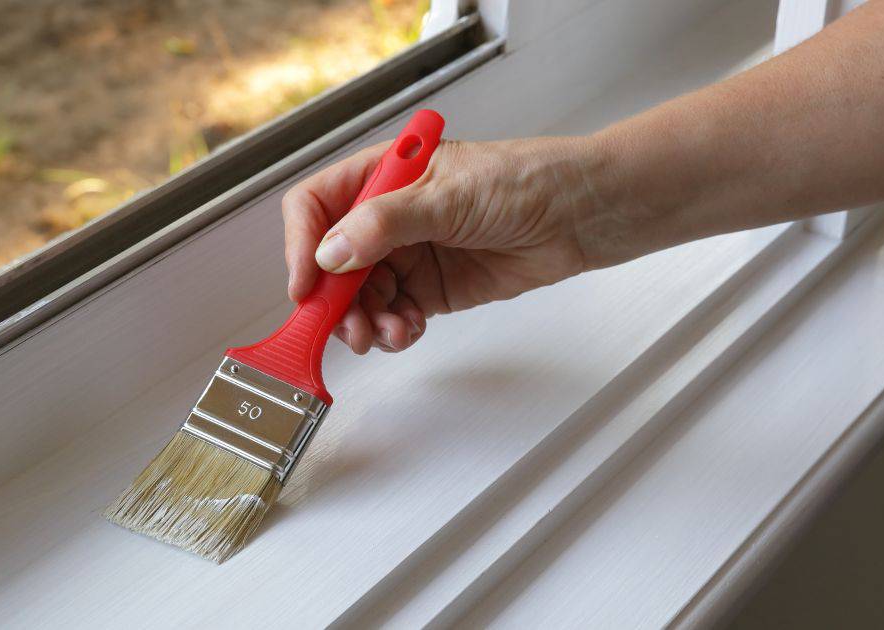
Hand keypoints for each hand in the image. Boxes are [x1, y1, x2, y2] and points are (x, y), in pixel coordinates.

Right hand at [281, 137, 595, 353]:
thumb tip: (332, 252)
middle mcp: (389, 215)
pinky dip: (394, 330)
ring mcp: (409, 253)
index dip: (303, 244)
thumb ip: (386, 223)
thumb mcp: (450, 196)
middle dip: (336, 299)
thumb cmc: (526, 181)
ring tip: (388, 333)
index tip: (307, 285)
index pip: (317, 206)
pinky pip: (394, 315)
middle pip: (333, 262)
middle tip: (349, 328)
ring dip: (366, 321)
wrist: (581, 215)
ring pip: (361, 296)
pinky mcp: (432, 289)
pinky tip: (408, 331)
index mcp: (384, 176)